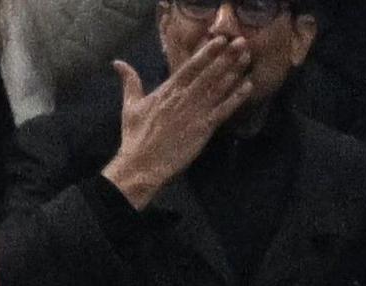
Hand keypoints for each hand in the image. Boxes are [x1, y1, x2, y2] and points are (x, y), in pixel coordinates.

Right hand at [98, 41, 252, 209]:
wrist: (142, 165)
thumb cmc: (135, 137)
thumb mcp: (130, 106)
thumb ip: (130, 82)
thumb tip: (118, 63)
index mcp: (167, 90)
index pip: (190, 66)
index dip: (207, 52)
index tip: (220, 40)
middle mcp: (184, 97)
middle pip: (209, 73)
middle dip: (227, 56)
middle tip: (242, 43)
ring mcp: (196, 112)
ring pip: (219, 87)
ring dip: (234, 72)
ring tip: (247, 58)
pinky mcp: (204, 128)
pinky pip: (224, 109)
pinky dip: (237, 97)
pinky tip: (248, 87)